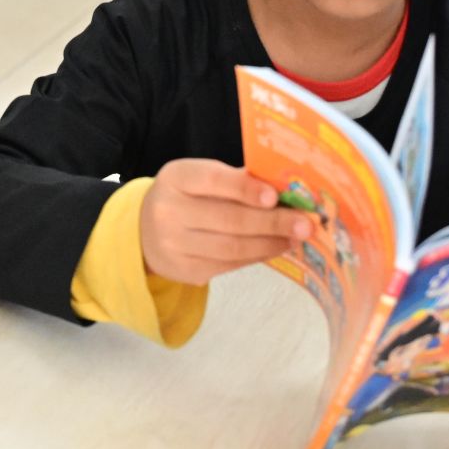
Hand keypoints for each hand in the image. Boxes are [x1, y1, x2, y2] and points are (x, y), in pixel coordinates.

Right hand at [137, 159, 309, 285]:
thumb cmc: (184, 197)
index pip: (212, 180)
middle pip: (228, 219)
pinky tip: (275, 248)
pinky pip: (230, 264)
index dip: (244, 188)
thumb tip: (287, 188)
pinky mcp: (186, 271)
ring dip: (270, 243)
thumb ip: (236, 180)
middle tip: (305, 223)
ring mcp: (175, 245)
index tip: (274, 196)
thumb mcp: (198, 177)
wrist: (144, 230)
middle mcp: (169, 211)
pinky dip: (257, 256)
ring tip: (296, 238)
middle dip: (272, 222)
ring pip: (233, 247)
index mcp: (176, 179)